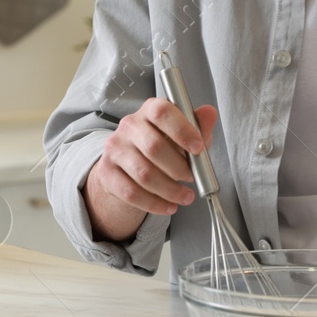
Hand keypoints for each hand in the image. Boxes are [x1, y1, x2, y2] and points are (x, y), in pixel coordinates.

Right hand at [87, 97, 219, 219]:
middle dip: (178, 167)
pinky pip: (131, 193)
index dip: (182, 130)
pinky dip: (155, 203)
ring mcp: (115, 149)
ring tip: (185, 196)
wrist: (129, 166)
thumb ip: (198, 126)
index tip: (198, 148)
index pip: (162, 112)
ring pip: (144, 174)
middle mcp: (129, 125)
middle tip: (192, 178)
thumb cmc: (163, 146)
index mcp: (149, 110)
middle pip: (153, 147)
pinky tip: (169, 206)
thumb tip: (209, 113)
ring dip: (170, 190)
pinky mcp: (107, 172)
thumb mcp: (184, 134)